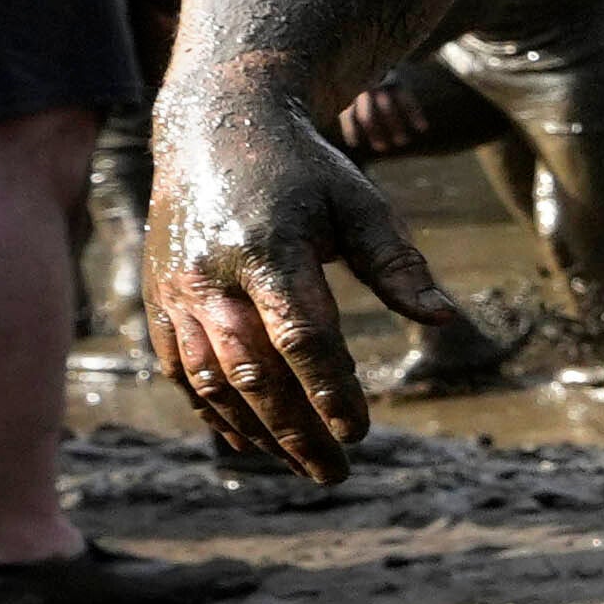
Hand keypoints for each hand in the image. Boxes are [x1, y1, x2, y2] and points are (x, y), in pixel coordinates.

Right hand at [142, 93, 457, 475]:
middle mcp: (211, 275)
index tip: (359, 431)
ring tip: (302, 467)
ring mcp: (176, 291)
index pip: (301, 335)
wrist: (214, 130)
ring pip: (210, 380)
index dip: (330, 389)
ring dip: (255, 431)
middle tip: (337, 472)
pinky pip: (179, 369)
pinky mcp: (159, 300)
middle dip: (295, 429)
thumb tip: (445, 319)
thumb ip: (398, 264)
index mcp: (267, 249)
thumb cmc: (304, 172)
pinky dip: (212, 411)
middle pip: (252, 371)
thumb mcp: (359, 203)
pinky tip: (248, 442)